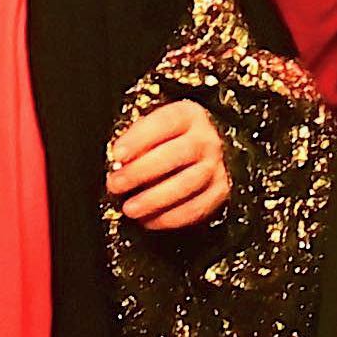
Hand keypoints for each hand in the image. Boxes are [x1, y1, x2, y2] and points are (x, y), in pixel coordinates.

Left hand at [108, 100, 230, 229]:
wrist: (205, 150)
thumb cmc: (171, 139)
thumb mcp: (154, 127)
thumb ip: (137, 140)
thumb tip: (118, 165)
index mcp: (188, 116)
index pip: (165, 123)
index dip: (139, 139)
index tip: (117, 154)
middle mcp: (206, 139)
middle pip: (176, 154)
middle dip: (141, 171)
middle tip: (117, 184)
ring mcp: (215, 166)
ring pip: (187, 183)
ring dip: (155, 199)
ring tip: (131, 208)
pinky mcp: (219, 191)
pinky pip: (197, 208)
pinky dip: (171, 217)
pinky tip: (150, 220)